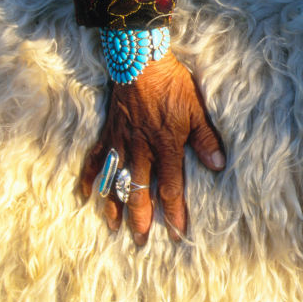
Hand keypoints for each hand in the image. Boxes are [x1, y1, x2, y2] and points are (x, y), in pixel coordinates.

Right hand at [79, 51, 224, 243]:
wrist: (142, 59)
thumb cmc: (172, 83)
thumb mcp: (196, 109)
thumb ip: (206, 139)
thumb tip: (217, 164)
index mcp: (166, 146)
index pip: (171, 187)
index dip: (174, 212)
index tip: (177, 232)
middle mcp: (141, 149)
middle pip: (140, 192)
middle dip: (142, 219)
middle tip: (141, 241)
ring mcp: (122, 142)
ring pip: (117, 181)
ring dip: (115, 206)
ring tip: (114, 227)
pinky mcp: (109, 132)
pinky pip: (97, 158)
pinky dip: (90, 177)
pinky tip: (85, 194)